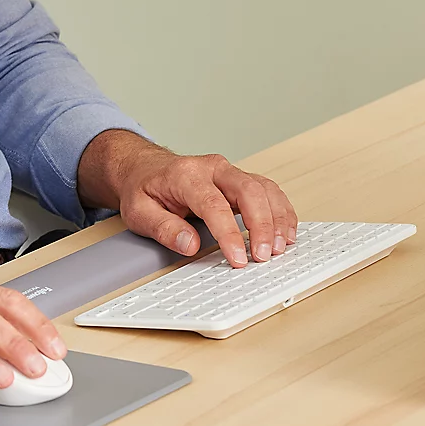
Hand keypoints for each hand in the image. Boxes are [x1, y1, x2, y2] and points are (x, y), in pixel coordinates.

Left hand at [77, 130, 297, 268]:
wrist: (145, 167)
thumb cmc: (143, 188)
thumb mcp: (139, 211)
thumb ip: (163, 228)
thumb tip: (189, 245)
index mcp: (186, 175)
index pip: (214, 204)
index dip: (229, 233)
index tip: (237, 258)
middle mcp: (213, 168)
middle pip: (248, 190)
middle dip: (262, 224)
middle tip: (264, 256)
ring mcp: (229, 172)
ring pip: (264, 188)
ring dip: (277, 218)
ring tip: (280, 247)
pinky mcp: (240, 179)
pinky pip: (268, 191)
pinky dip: (281, 211)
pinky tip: (285, 232)